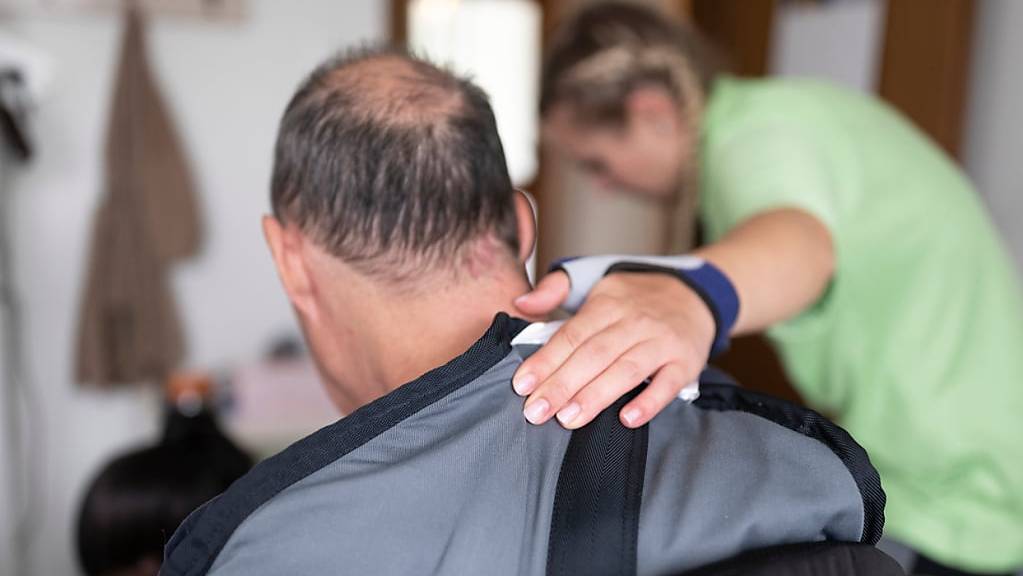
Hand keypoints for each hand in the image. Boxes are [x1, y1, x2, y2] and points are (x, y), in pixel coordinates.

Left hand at [513, 270, 714, 428]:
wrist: (694, 294)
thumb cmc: (634, 298)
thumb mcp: (594, 280)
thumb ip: (555, 290)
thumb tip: (520, 303)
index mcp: (607, 303)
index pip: (572, 335)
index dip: (546, 360)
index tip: (522, 385)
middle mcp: (634, 321)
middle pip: (594, 355)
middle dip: (562, 385)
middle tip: (536, 412)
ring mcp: (662, 342)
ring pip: (626, 370)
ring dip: (596, 396)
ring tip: (568, 419)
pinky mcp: (685, 362)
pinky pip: (668, 384)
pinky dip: (649, 402)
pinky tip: (626, 419)